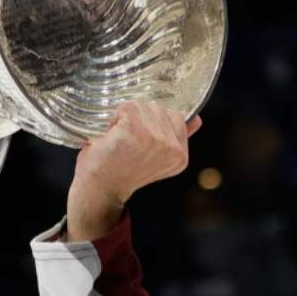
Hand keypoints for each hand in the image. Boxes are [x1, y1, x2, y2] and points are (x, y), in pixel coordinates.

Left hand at [67, 102, 201, 241]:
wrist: (99, 190)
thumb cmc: (122, 172)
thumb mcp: (156, 157)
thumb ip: (179, 138)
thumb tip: (197, 120)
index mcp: (181, 156)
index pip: (177, 118)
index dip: (153, 125)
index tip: (140, 144)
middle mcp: (173, 149)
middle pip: (159, 109)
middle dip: (141, 119)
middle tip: (128, 143)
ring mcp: (155, 139)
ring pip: (143, 105)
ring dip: (127, 118)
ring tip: (120, 140)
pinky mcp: (135, 130)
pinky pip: (127, 106)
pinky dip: (115, 117)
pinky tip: (112, 136)